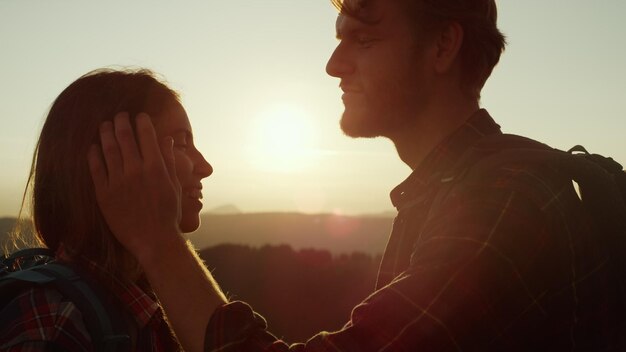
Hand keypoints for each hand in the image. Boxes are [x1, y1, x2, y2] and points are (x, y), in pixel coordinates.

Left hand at [88, 112, 181, 261]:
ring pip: (108, 149)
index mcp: (156, 167)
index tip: (140, 116)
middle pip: (125, 137)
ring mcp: (118, 181)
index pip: (147, 135)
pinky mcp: (105, 193)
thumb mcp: (174, 185)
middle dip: (122, 121)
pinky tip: (93, 147)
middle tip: (120, 115)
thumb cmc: (168, 213)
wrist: (154, 239)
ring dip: (105, 133)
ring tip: (104, 125)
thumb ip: (169, 160)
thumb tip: (167, 140)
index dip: (142, 121)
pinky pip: (96, 168)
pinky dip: (93, 154)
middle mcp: (136, 170)